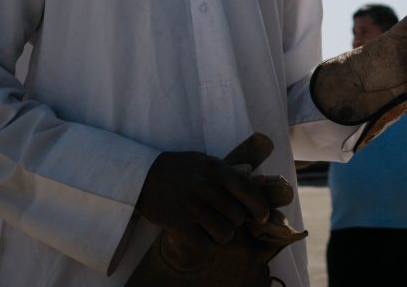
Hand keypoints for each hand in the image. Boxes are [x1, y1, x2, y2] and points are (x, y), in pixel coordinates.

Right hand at [136, 150, 269, 270]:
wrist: (143, 176)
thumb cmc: (179, 169)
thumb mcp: (205, 162)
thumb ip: (231, 172)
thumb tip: (262, 181)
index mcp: (215, 169)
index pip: (247, 189)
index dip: (260, 206)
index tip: (263, 216)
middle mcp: (205, 187)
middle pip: (237, 215)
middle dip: (235, 221)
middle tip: (226, 217)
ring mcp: (192, 206)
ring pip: (225, 232)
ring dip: (223, 234)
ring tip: (214, 228)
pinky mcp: (178, 223)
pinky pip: (206, 244)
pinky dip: (207, 244)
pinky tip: (201, 236)